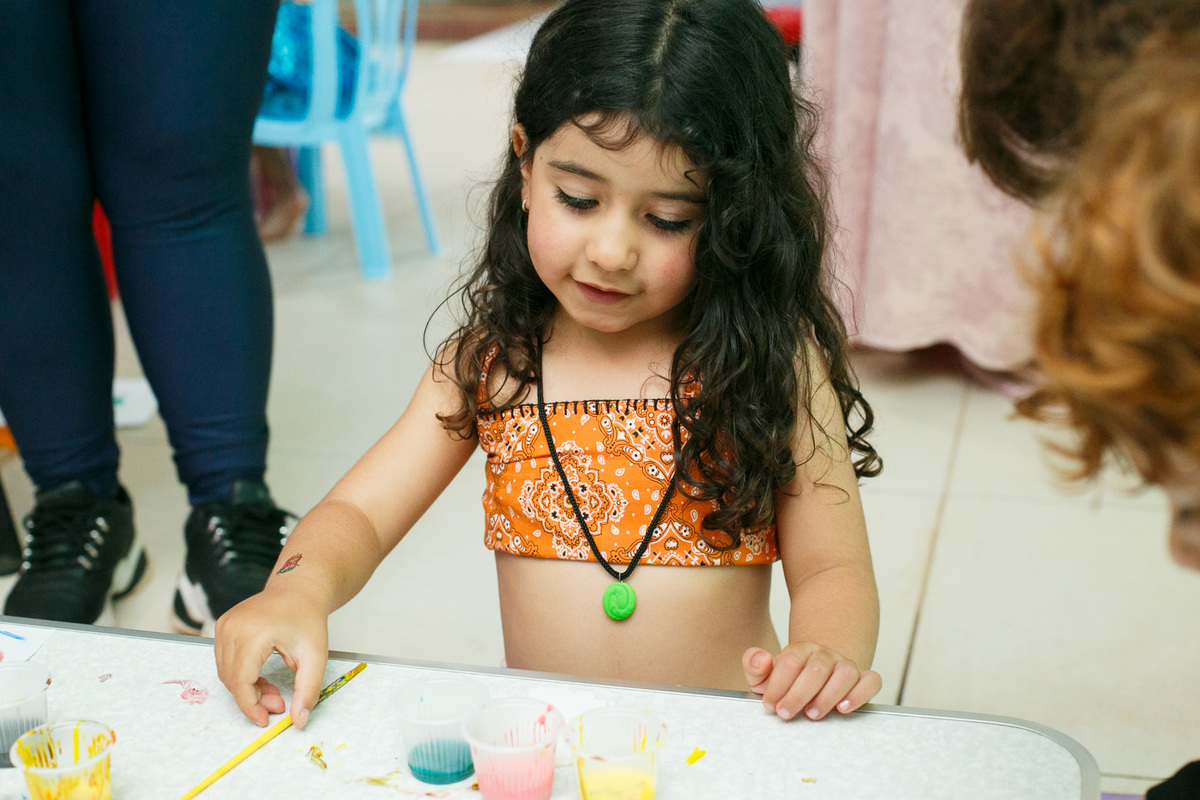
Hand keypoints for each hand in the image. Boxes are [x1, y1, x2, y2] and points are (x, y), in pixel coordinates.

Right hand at [214, 589, 328, 727]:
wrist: (299, 589)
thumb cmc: (307, 618)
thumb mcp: (315, 656)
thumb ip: (308, 690)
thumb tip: (298, 721)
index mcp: (253, 632)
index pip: (241, 681)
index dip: (251, 706)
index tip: (265, 719)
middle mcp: (232, 627)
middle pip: (231, 679)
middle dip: (252, 699)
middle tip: (278, 702)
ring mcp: (223, 625)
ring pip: (226, 673)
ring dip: (246, 688)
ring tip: (272, 688)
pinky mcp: (222, 626)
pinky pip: (225, 661)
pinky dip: (240, 675)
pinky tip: (260, 676)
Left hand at [742, 643, 880, 720]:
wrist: (816, 674)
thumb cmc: (789, 679)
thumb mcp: (765, 674)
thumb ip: (754, 664)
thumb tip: (760, 659)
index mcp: (800, 650)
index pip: (790, 661)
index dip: (778, 684)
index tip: (771, 705)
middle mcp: (825, 655)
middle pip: (817, 668)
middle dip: (799, 694)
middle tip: (786, 712)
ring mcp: (845, 665)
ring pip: (846, 673)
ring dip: (828, 695)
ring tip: (813, 713)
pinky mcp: (863, 678)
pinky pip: (872, 681)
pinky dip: (861, 694)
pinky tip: (844, 707)